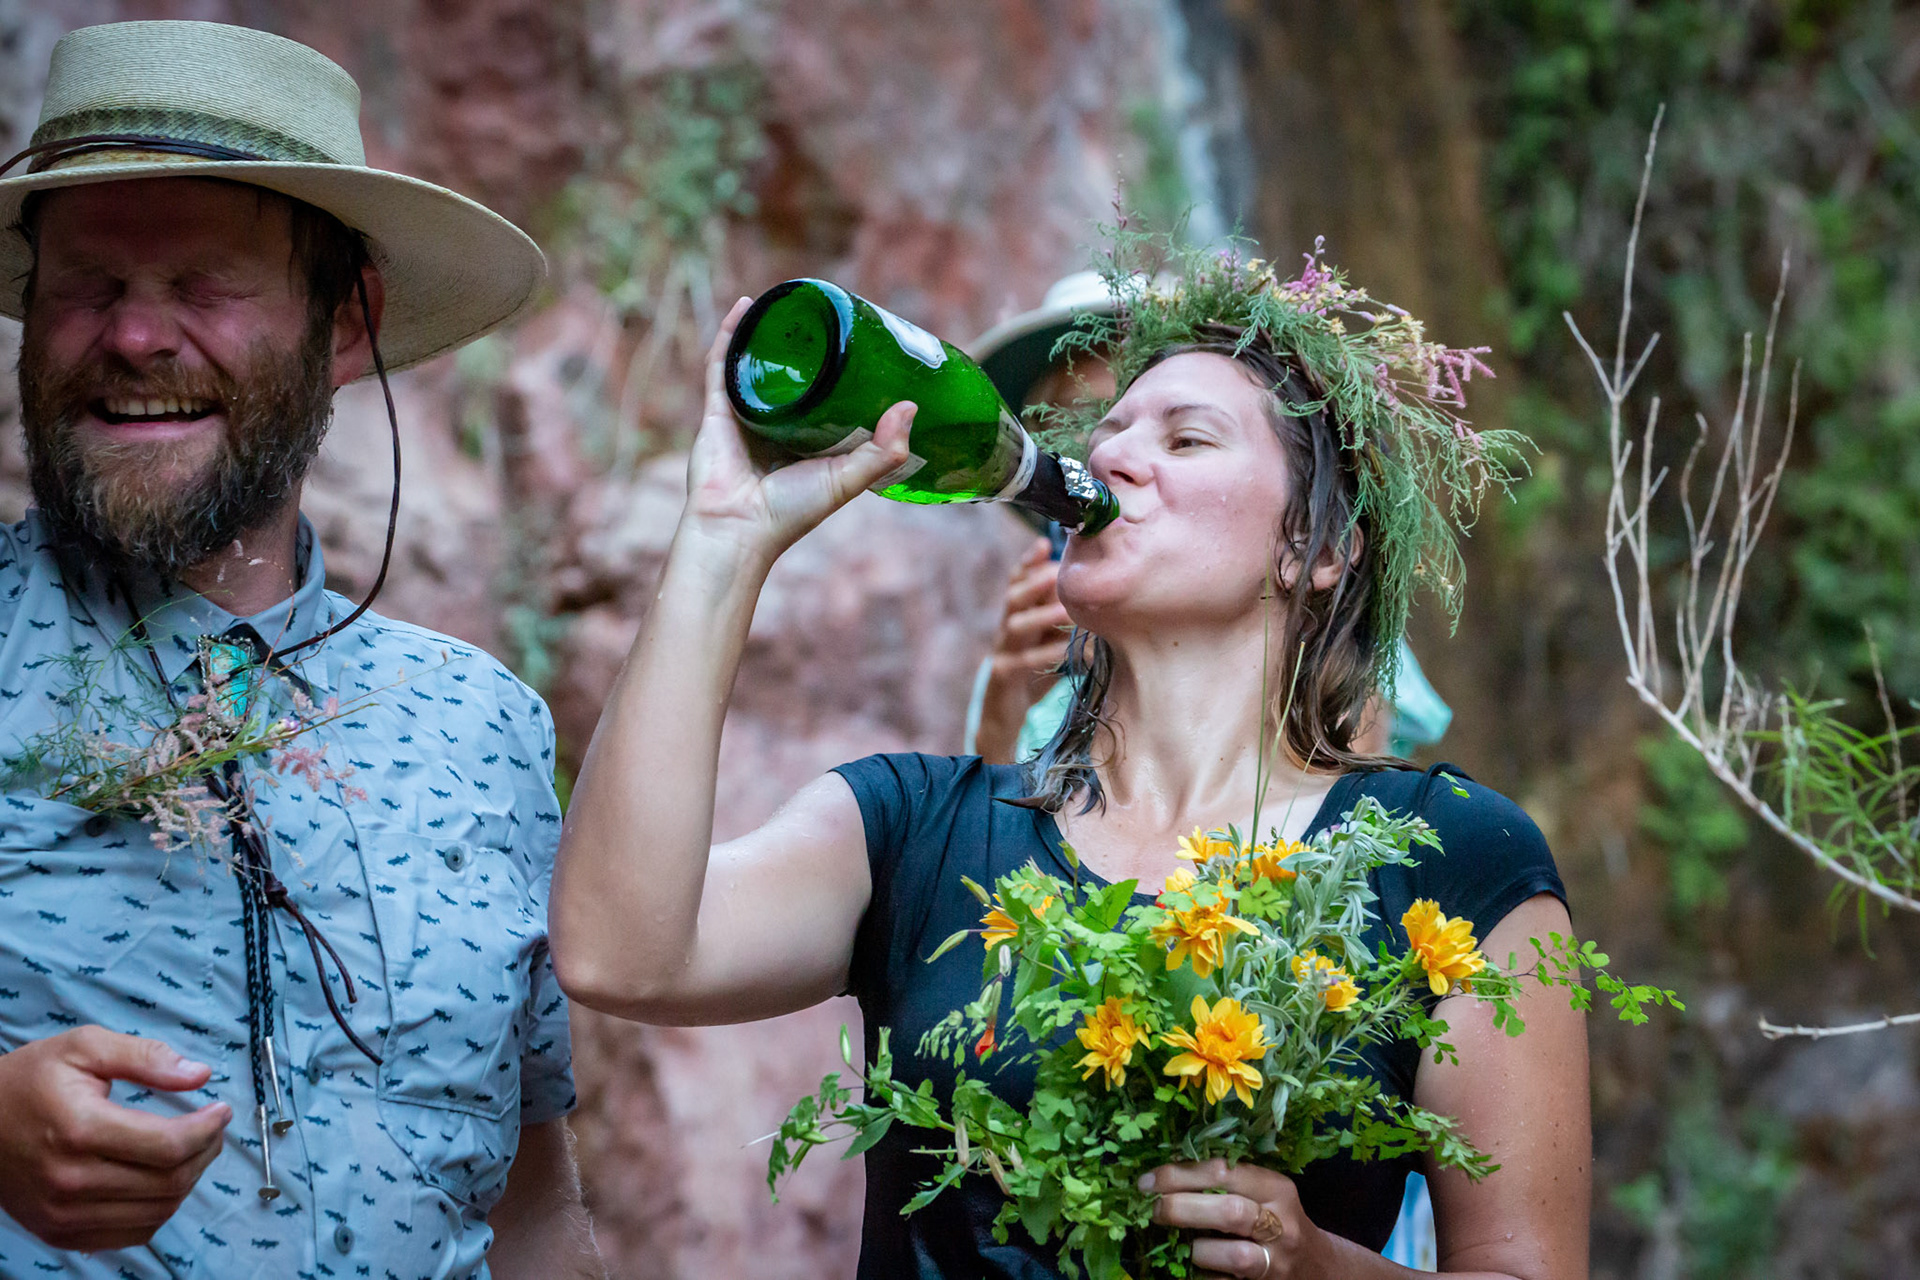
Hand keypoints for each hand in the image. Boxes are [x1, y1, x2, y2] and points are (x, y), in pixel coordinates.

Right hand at [0, 1027, 230, 1250]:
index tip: (221, 1110)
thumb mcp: (84, 1047)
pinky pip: (133, 1234)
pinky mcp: (60, 1233)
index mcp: (80, 1130)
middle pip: (169, 1181)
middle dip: (206, 1152)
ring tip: (192, 1149)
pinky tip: (163, 1179)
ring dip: (189, 1181)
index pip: (168, 1146)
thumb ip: (145, 1057)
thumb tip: (199, 1075)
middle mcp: (70, 1181)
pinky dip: (160, 1208)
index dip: (208, 1129)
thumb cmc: (30, 1081)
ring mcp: (63, 1214)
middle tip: (212, 1128)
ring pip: (158, 1211)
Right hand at [681, 296, 915, 564]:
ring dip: (768, 335)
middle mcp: (773, 427)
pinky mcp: (716, 411)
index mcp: (804, 443)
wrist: (736, 530)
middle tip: (829, 318)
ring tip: (789, 303)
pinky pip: (722, 365)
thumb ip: (882, 452)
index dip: (840, 374)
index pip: (825, 400)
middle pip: (790, 379)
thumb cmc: (790, 513)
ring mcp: (742, 417)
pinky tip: (747, 306)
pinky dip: (731, 334)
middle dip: (805, 349)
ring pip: (755, 366)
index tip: (862, 347)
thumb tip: (911, 407)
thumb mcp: (846, 480)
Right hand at [973, 536, 1071, 762]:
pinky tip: (1064, 650)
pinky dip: (1043, 654)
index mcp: (1017, 617)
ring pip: (1014, 625)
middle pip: (1014, 596)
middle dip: (1036, 581)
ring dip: (1042, 615)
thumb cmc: (1035, 676)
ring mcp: (1001, 652)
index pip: (1017, 582)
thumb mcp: (1051, 644)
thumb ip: (1066, 624)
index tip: (1045, 542)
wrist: (1006, 719)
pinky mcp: (1002, 677)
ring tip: (1067, 609)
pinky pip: (1020, 661)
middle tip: (1061, 575)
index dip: (1028, 562)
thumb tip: (1105, 605)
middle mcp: (1006, 630)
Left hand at [1142, 1159, 1335, 1278]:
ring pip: (1231, 1254)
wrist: (1317, 1268)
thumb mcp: (1264, 1193)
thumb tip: (1163, 1174)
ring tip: (1182, 1243)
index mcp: (1277, 1189)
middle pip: (1229, 1212)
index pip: (1225, 1172)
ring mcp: (1276, 1262)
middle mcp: (1282, 1225)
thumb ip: (1227, 1182)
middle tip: (1153, 1209)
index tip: (1148, 1181)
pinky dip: (1202, 1275)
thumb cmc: (1277, 1220)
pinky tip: (1189, 1266)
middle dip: (1182, 1208)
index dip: (1181, 1175)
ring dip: (1196, 1249)